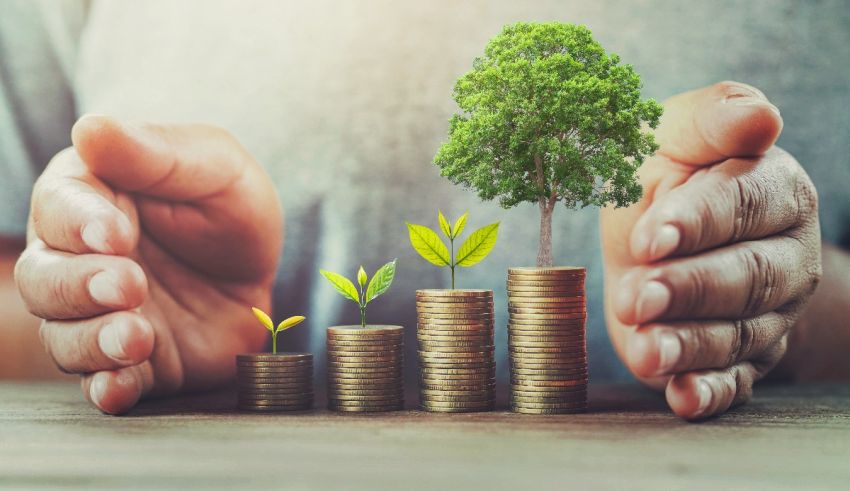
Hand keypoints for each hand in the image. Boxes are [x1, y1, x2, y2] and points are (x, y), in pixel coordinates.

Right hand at [14, 115, 281, 413]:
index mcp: (91, 198)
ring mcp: (99, 316)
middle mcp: (79, 260)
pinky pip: (102, 382)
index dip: (78, 222)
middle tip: (130, 283)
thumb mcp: (214, 167)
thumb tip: (90, 128)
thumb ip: (157, 153)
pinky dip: (107, 387)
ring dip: (93, 340)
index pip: (59, 205)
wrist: (261, 274)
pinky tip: (121, 385)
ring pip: (63, 334)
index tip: (115, 233)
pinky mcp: (129, 362)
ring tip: (138, 336)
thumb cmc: (229, 208)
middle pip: (43, 277)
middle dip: (80, 285)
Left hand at [601, 82, 821, 419]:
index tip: (650, 236)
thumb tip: (760, 116)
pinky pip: (733, 383)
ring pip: (738, 335)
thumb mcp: (673, 133)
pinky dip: (707, 393)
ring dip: (690, 346)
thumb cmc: (665, 173)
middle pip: (747, 278)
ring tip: (647, 350)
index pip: (744, 206)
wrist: (656, 230)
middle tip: (639, 297)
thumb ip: (712, 119)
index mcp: (775, 191)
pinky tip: (680, 396)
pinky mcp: (739, 358)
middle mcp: (784, 257)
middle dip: (690, 290)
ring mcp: (767, 313)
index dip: (697, 223)